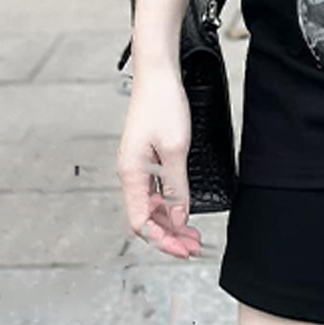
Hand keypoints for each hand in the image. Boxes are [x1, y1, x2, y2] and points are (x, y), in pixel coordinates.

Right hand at [117, 69, 202, 258]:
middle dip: (168, 235)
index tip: (183, 249)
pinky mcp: (145, 157)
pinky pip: (154, 190)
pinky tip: (182, 208)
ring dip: (169, 221)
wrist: (157, 75)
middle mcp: (130, 173)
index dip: (161, 240)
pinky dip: (168, 204)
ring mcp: (137, 166)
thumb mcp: (175, 150)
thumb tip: (178, 217)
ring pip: (150, 205)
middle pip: (145, 218)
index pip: (140, 222)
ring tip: (191, 232)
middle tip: (193, 246)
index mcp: (131, 174)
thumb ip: (176, 187)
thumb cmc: (162, 105)